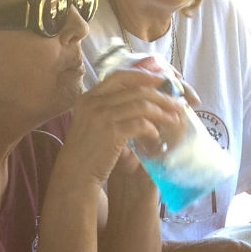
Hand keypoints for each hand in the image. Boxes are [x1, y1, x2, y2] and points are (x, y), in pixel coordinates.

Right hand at [59, 67, 181, 186]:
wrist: (75, 175)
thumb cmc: (86, 152)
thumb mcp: (91, 122)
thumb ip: (107, 107)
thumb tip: (137, 98)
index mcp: (88, 97)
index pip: (120, 76)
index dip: (143, 76)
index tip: (160, 82)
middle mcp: (94, 103)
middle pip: (136, 89)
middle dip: (160, 95)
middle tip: (175, 103)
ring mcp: (102, 117)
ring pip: (141, 105)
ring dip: (161, 112)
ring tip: (172, 119)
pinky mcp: (112, 133)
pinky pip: (140, 124)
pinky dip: (152, 128)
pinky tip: (156, 136)